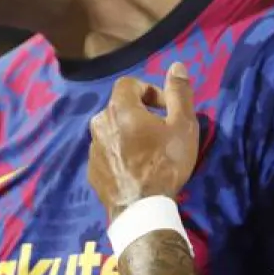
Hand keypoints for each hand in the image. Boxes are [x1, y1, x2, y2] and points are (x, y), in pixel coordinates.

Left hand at [88, 63, 199, 219]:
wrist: (141, 209)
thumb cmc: (164, 163)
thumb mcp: (182, 126)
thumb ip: (179, 93)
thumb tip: (177, 65)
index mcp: (119, 108)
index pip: (130, 84)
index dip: (149, 90)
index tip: (166, 109)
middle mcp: (99, 123)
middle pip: (119, 107)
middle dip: (139, 113)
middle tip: (160, 131)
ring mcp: (92, 148)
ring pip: (111, 131)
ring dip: (127, 134)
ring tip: (148, 152)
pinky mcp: (91, 170)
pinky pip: (106, 153)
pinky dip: (119, 154)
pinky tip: (135, 169)